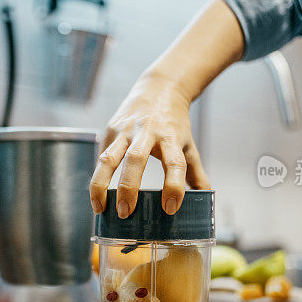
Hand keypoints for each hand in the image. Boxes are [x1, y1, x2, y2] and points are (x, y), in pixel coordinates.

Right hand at [89, 73, 210, 218]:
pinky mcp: (111, 130)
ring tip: (100, 208)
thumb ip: (195, 173)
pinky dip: (97, 177)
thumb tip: (204, 200)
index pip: (175, 163)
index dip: (173, 186)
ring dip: (101, 184)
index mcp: (171, 138)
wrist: (159, 89)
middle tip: (127, 212)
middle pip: (136, 160)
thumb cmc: (174, 123)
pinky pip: (101, 156)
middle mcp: (147, 132)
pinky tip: (97, 197)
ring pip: (108, 158)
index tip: (170, 208)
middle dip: (128, 188)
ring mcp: (126, 130)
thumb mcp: (189, 145)